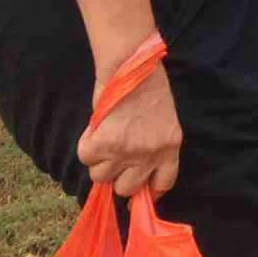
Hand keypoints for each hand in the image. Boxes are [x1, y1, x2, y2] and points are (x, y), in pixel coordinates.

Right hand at [77, 62, 181, 198]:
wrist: (132, 66)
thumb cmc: (146, 88)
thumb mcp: (161, 122)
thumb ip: (151, 147)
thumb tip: (129, 173)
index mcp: (171, 146)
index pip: (163, 183)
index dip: (148, 190)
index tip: (139, 189)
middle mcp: (151, 153)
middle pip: (126, 188)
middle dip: (116, 175)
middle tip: (114, 154)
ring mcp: (127, 151)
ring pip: (100, 177)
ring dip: (99, 160)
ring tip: (106, 135)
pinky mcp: (104, 144)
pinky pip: (86, 158)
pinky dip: (86, 144)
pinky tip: (96, 128)